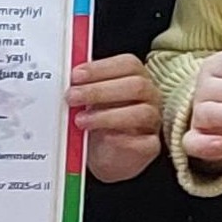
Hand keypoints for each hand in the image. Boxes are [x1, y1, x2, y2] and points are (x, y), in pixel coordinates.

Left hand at [69, 55, 161, 182]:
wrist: (107, 156)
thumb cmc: (100, 122)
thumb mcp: (90, 101)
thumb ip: (84, 88)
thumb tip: (68, 81)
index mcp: (137, 77)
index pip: (128, 65)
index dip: (101, 68)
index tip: (76, 75)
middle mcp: (150, 96)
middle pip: (136, 86)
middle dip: (99, 91)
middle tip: (72, 97)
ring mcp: (153, 121)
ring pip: (141, 113)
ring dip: (106, 116)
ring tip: (81, 120)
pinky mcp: (151, 146)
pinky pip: (143, 142)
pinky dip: (121, 140)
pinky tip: (103, 138)